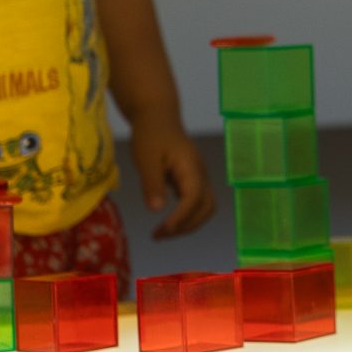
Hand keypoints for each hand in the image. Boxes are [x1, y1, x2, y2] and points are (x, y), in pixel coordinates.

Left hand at [128, 120, 213, 237]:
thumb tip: (157, 210)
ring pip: (204, 207)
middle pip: (206, 207)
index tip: (162, 230)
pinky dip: (186, 216)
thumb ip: (152, 184)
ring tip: (163, 232)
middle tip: (159, 235)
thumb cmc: (150, 134)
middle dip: (186, 226)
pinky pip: (197, 203)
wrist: (157, 115)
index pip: (193, 199)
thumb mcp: (146, 158)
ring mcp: (199, 176)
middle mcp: (200, 173)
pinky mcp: (193, 179)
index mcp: (191, 167)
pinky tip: (167, 220)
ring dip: (187, 224)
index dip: (180, 217)